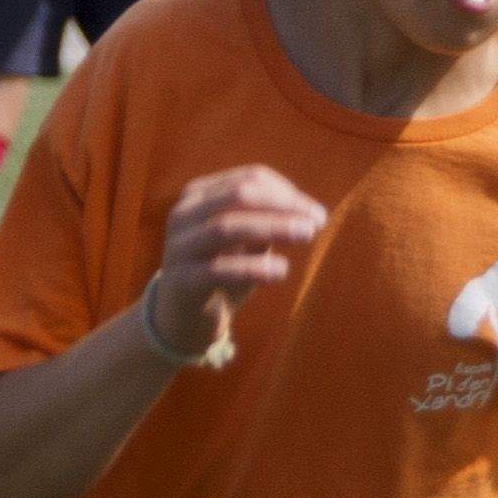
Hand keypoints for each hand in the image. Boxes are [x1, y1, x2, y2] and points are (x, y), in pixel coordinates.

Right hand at [151, 164, 322, 362]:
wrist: (182, 318)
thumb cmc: (222, 271)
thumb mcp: (246, 242)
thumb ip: (269, 223)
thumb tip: (312, 214)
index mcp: (200, 195)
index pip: (249, 179)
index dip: (288, 192)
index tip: (317, 214)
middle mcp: (184, 214)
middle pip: (238, 196)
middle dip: (282, 205)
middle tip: (316, 223)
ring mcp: (179, 246)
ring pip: (227, 227)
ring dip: (272, 228)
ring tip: (306, 236)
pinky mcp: (181, 280)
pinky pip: (218, 269)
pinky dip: (253, 267)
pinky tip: (281, 270)